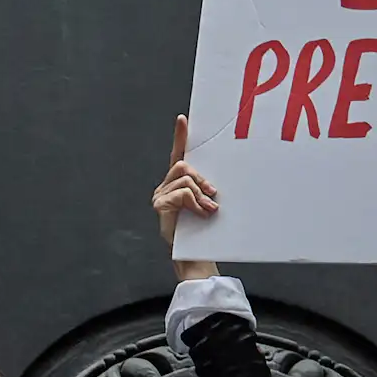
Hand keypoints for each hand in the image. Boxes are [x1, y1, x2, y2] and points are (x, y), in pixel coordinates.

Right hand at [153, 114, 221, 275]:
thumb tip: (215, 184)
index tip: (182, 120)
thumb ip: (207, 189)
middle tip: (212, 195)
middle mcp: (166, 187)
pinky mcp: (160, 205)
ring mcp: (161, 196)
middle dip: (201, 179)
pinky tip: (200, 214)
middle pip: (184, 165)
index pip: (178, 155)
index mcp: (178, 184)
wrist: (195, 256)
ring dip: (200, 194)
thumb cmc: (203, 231)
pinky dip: (194, 203)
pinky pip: (182, 193)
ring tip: (208, 210)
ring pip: (185, 178)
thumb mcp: (207, 204)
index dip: (180, 137)